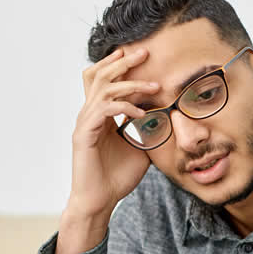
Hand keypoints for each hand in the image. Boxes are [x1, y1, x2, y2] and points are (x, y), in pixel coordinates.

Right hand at [57, 48, 160, 253]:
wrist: (100, 201)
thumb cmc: (117, 177)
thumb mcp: (141, 148)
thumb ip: (149, 130)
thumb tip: (168, 117)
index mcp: (100, 114)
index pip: (106, 80)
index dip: (122, 66)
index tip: (145, 57)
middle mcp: (89, 114)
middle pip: (100, 75)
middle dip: (123, 61)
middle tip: (145, 52)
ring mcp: (85, 123)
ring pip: (103, 88)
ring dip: (130, 84)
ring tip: (154, 86)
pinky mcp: (84, 135)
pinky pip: (103, 110)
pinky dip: (123, 107)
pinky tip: (141, 113)